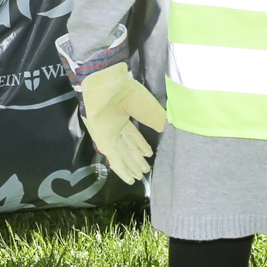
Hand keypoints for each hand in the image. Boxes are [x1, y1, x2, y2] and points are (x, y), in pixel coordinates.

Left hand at [58, 31, 166, 182]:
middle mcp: (115, 125)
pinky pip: (114, 158)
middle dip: (136, 159)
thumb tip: (164, 131)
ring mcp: (108, 133)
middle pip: (127, 146)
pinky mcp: (103, 141)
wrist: (108, 87)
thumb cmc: (128, 92)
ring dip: (131, 166)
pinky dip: (122, 170)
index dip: (141, 145)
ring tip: (139, 177)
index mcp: (124, 114)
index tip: (149, 154)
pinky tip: (129, 179)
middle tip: (145, 170)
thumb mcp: (149, 108)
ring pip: (121, 154)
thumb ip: (157, 121)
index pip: (133, 135)